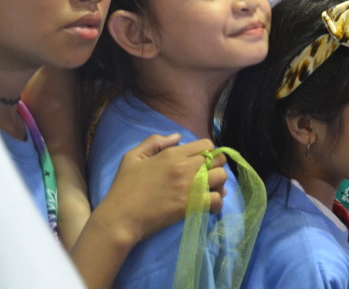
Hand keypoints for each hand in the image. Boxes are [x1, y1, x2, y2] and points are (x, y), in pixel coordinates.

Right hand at [94, 134, 225, 243]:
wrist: (120, 218)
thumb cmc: (123, 188)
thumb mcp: (132, 157)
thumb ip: (154, 142)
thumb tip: (178, 136)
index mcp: (172, 154)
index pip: (206, 144)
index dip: (208, 152)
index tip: (202, 162)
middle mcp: (185, 167)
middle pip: (218, 160)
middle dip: (216, 166)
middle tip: (208, 176)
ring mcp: (190, 186)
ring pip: (222, 177)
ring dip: (219, 183)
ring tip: (211, 190)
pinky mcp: (191, 205)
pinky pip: (216, 199)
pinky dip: (217, 202)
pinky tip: (209, 206)